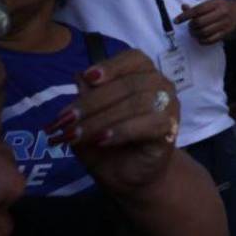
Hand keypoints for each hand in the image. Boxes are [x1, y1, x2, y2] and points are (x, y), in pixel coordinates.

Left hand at [45, 50, 179, 196]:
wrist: (129, 177)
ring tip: (77, 135)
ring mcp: (169, 106)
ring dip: (102, 119)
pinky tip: (102, 140)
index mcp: (143, 74)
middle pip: (129, 84)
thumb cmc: (109, 143)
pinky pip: (148, 124)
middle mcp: (161, 85)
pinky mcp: (171, 129)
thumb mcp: (89, 120)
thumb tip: (78, 75)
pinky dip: (122, 130)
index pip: (133, 58)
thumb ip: (86, 98)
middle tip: (65, 120)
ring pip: (136, 103)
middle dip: (93, 102)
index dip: (111, 66)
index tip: (88, 77)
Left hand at [175, 0, 235, 44]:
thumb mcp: (211, 3)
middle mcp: (222, 13)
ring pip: (204, 32)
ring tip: (193, 33)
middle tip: (190, 26)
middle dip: (191, 26)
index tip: (176, 21)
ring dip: (195, 34)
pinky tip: (199, 38)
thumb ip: (197, 7)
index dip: (185, 16)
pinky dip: (202, 41)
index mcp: (216, 3)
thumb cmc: (222, 7)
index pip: (197, 10)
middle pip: (200, 22)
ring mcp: (225, 24)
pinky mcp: (226, 33)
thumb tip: (183, 7)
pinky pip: (211, 40)